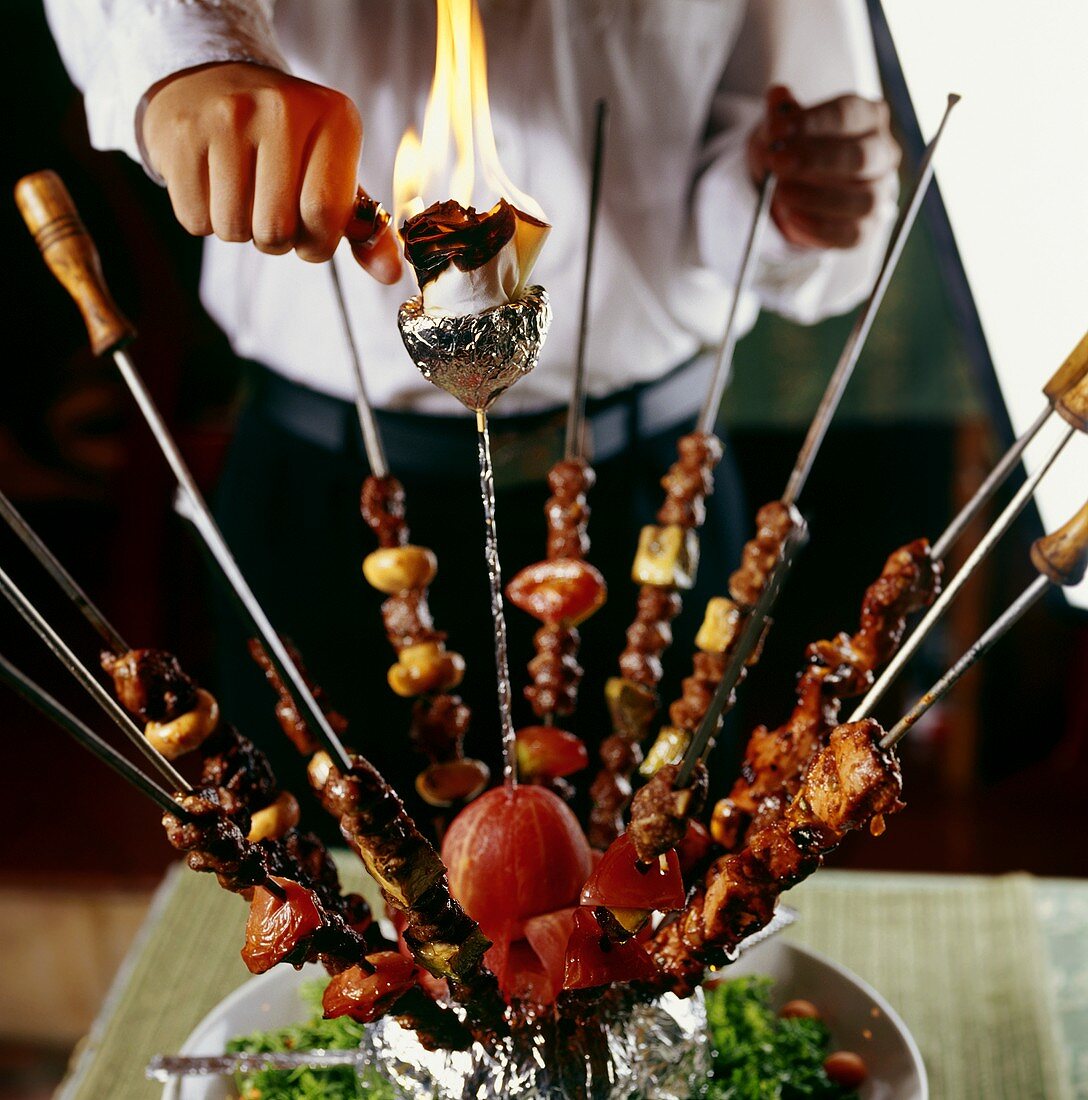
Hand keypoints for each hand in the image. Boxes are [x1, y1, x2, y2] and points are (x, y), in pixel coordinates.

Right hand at [142, 62, 401, 281]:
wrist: (212, 82)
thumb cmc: (287, 145)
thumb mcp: (333, 173)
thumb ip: (364, 228)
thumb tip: (390, 275)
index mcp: (335, 118)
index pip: (324, 215)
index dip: (315, 243)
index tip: (310, 230)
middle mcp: (282, 108)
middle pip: (276, 231)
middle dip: (276, 240)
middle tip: (270, 208)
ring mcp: (226, 115)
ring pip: (233, 230)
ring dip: (239, 230)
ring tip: (242, 192)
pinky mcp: (180, 133)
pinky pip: (194, 219)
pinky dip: (203, 218)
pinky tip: (211, 182)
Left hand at [747, 85, 899, 249]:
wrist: (795, 189)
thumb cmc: (795, 149)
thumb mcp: (782, 130)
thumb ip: (781, 115)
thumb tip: (777, 95)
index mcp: (867, 117)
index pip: (848, 114)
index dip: (813, 121)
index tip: (779, 129)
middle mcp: (882, 153)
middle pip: (861, 156)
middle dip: (816, 159)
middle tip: (778, 162)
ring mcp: (879, 192)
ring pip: (862, 198)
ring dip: (817, 197)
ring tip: (780, 193)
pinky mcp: (866, 227)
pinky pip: (850, 232)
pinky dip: (819, 227)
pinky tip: (791, 217)